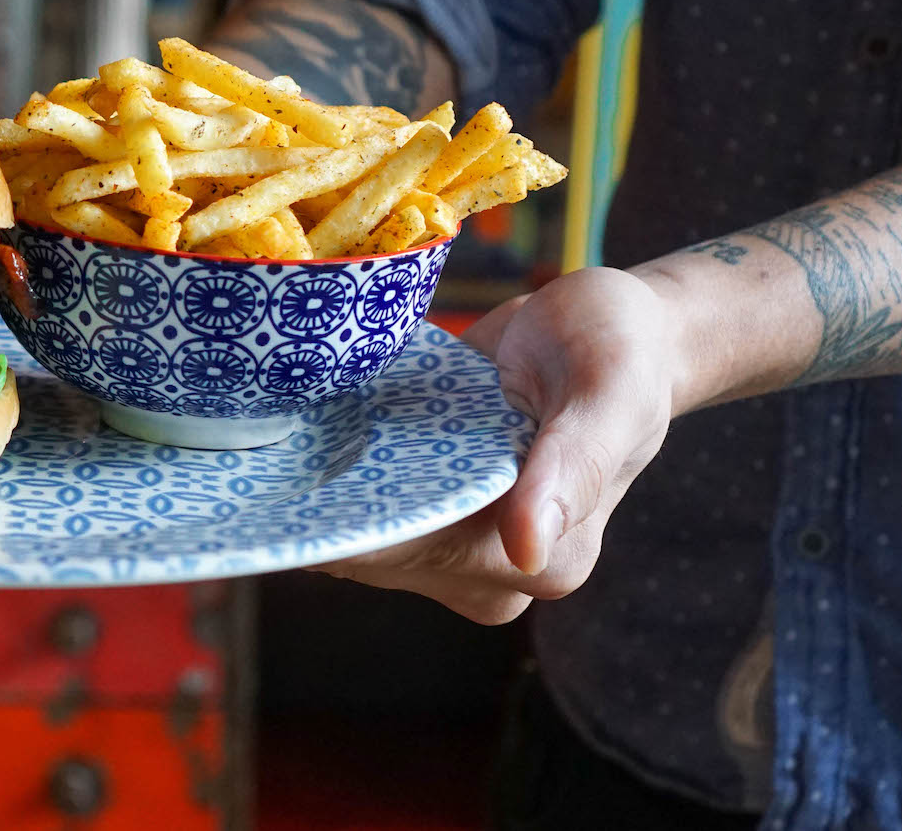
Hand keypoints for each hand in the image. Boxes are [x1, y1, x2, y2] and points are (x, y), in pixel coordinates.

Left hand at [314, 267, 682, 622]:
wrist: (611, 329)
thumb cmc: (621, 354)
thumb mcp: (609, 390)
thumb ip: (574, 464)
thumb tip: (529, 548)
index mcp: (547, 557)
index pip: (425, 551)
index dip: (358, 520)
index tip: (296, 479)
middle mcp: (499, 571)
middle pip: (384, 553)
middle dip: (329, 501)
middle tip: (280, 441)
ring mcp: (459, 549)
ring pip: (365, 534)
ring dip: (323, 485)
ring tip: (292, 430)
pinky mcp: (432, 516)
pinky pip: (368, 508)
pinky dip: (334, 473)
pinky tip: (310, 432)